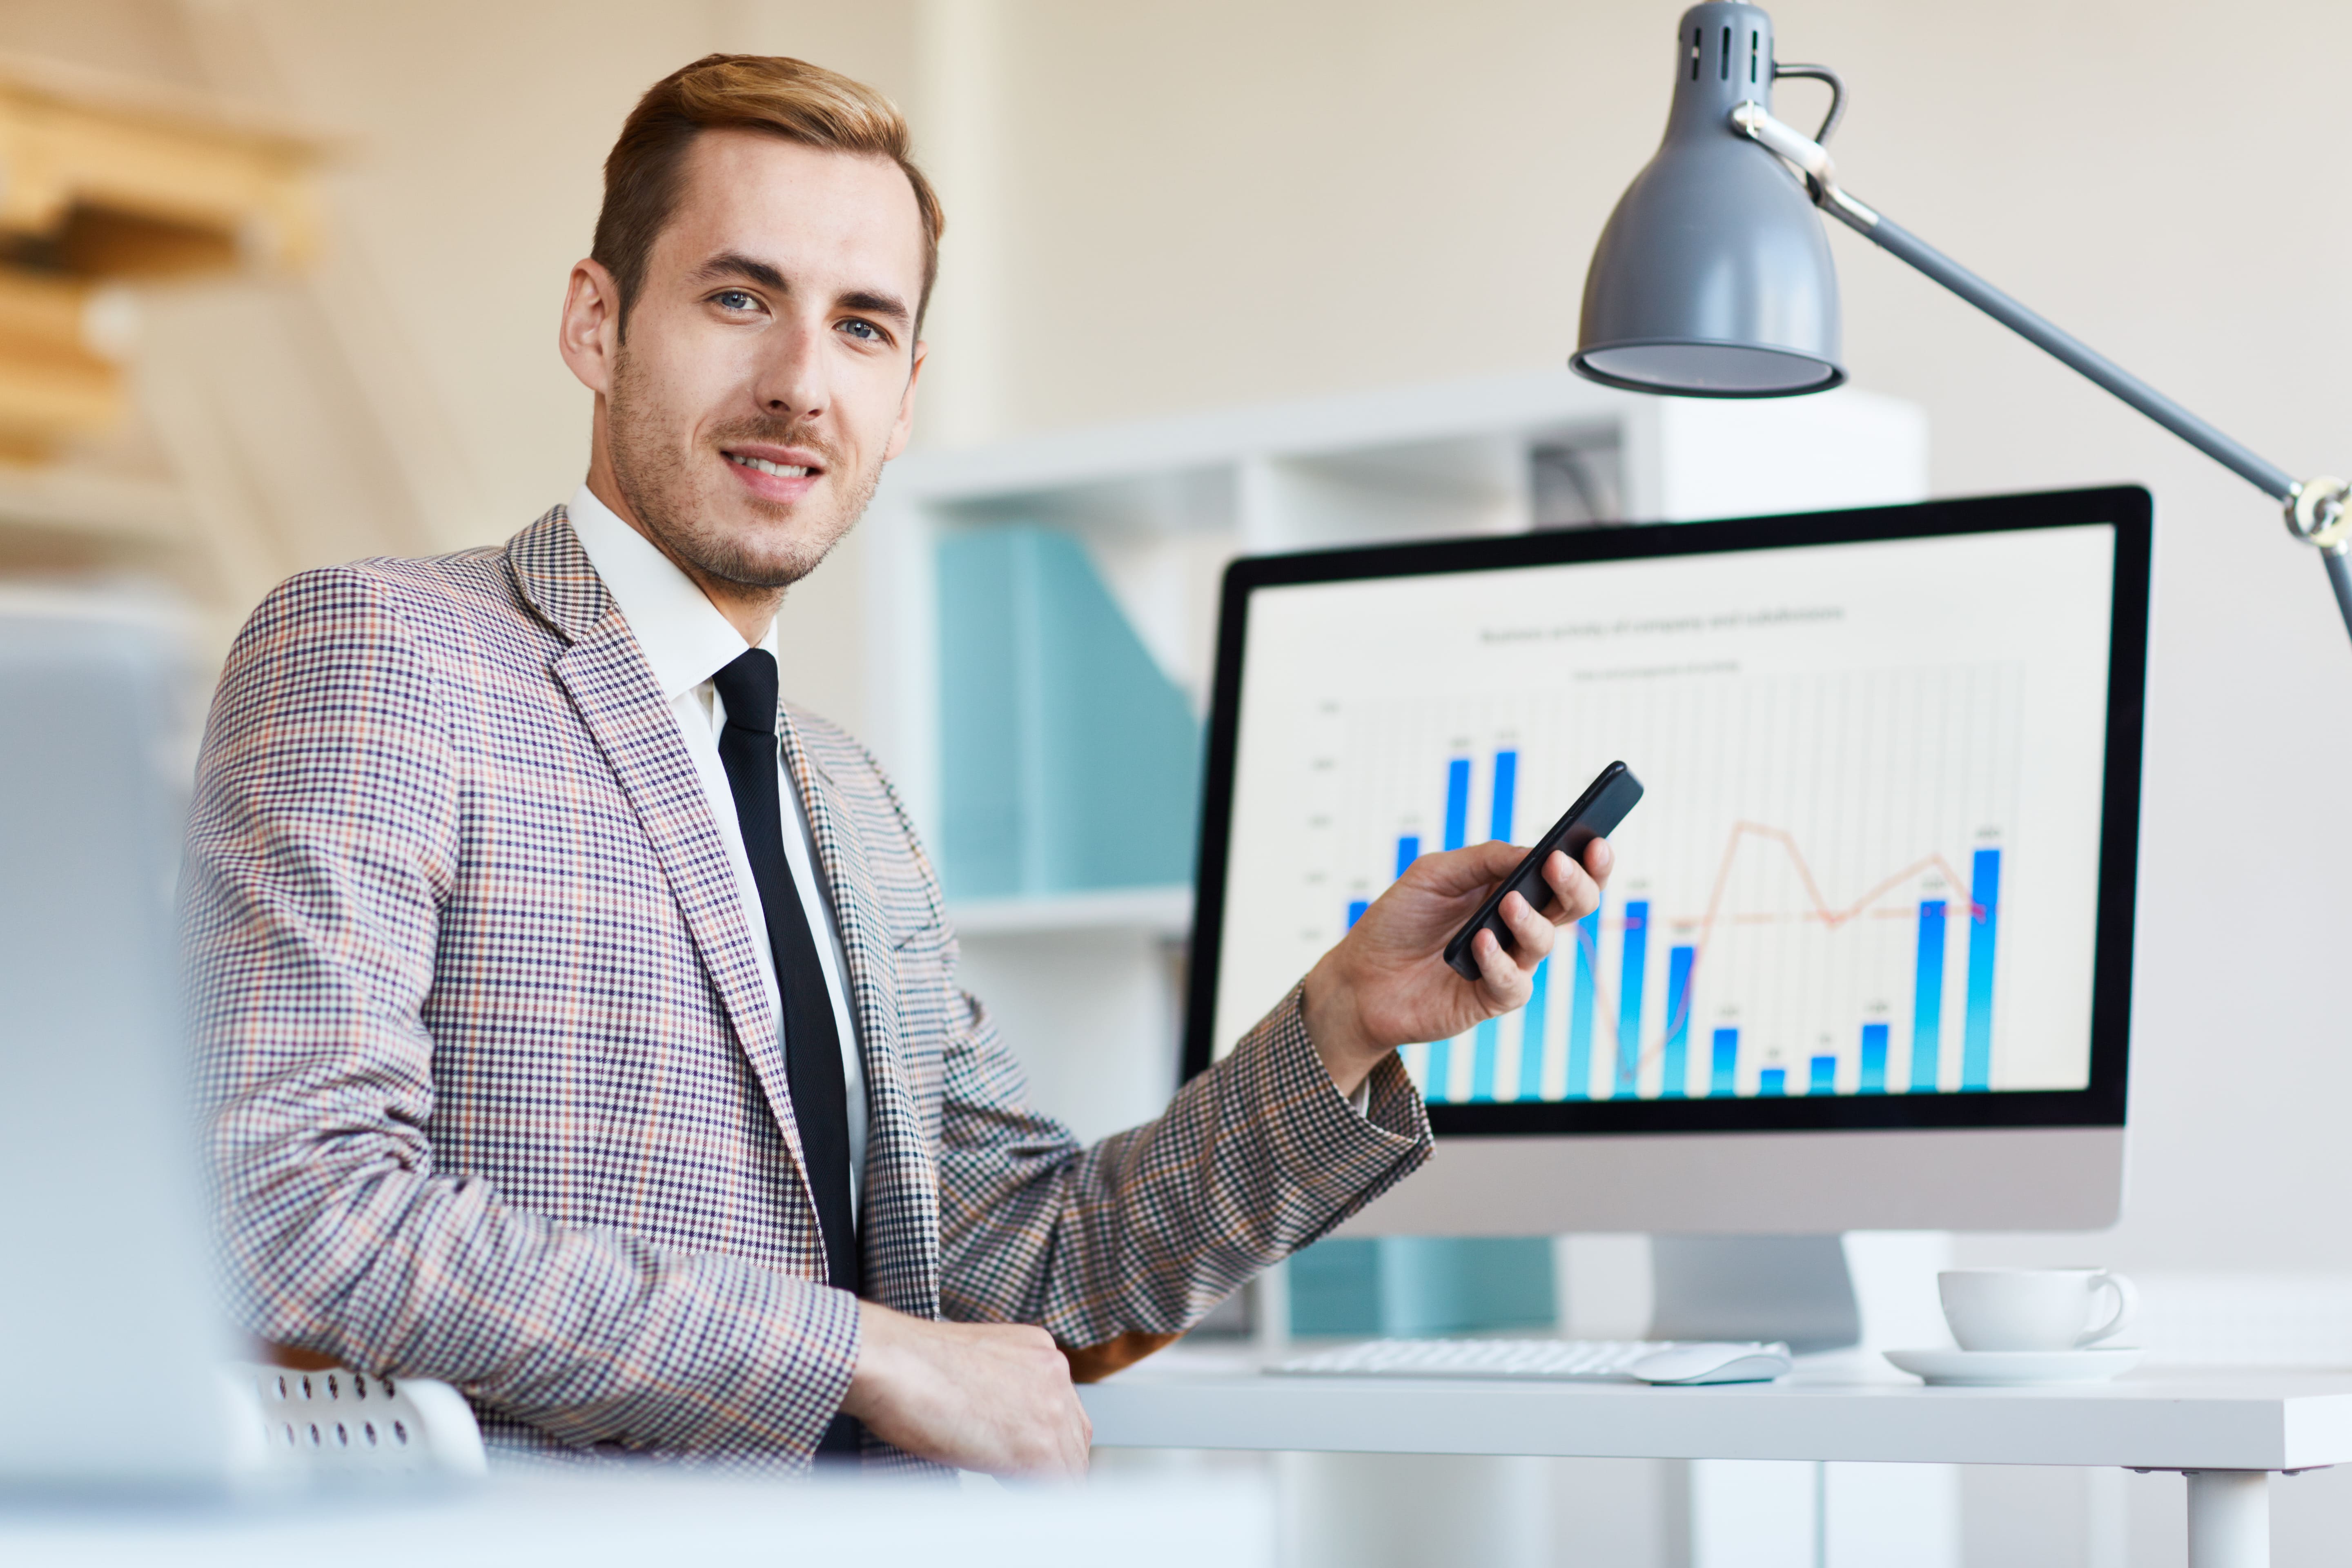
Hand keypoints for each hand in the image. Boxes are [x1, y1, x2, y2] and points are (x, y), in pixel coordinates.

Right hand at [839, 1302, 1090, 1477]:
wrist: (891, 1362)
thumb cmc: (909, 1366)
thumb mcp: (973, 1366)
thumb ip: (1002, 1389)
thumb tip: (1004, 1425)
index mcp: (1038, 1350)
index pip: (1063, 1410)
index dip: (1043, 1441)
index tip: (1018, 1456)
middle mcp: (1054, 1370)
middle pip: (1074, 1438)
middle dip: (1049, 1462)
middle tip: (1013, 1477)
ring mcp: (1052, 1407)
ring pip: (1071, 1466)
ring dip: (1040, 1480)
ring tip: (1002, 1481)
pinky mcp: (1041, 1445)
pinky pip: (1059, 1489)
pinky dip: (1035, 1497)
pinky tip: (1003, 1488)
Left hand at [1301, 837, 1611, 1096]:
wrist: (1360, 976)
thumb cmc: (1398, 920)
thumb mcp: (1434, 874)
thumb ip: (1483, 860)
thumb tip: (1531, 851)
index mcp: (1511, 888)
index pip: (1564, 873)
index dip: (1589, 860)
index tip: (1596, 841)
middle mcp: (1517, 925)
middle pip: (1572, 906)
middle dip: (1576, 884)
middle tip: (1559, 865)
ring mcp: (1508, 962)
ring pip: (1544, 942)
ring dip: (1530, 921)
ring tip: (1508, 903)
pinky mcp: (1492, 999)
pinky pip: (1514, 984)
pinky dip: (1499, 963)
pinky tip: (1479, 946)